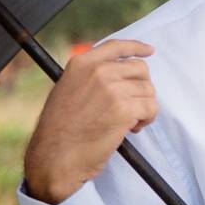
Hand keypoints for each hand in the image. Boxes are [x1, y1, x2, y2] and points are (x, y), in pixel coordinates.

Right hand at [23, 39, 156, 204]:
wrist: (54, 158)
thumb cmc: (59, 130)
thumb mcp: (67, 90)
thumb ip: (89, 76)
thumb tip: (118, 72)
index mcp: (82, 63)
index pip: (117, 46)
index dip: (137, 47)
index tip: (150, 51)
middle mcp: (98, 72)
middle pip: (139, 69)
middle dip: (141, 87)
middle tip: (132, 106)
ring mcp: (112, 90)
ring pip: (148, 90)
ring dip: (144, 107)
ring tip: (129, 122)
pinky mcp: (123, 110)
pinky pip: (150, 108)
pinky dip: (147, 119)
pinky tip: (132, 129)